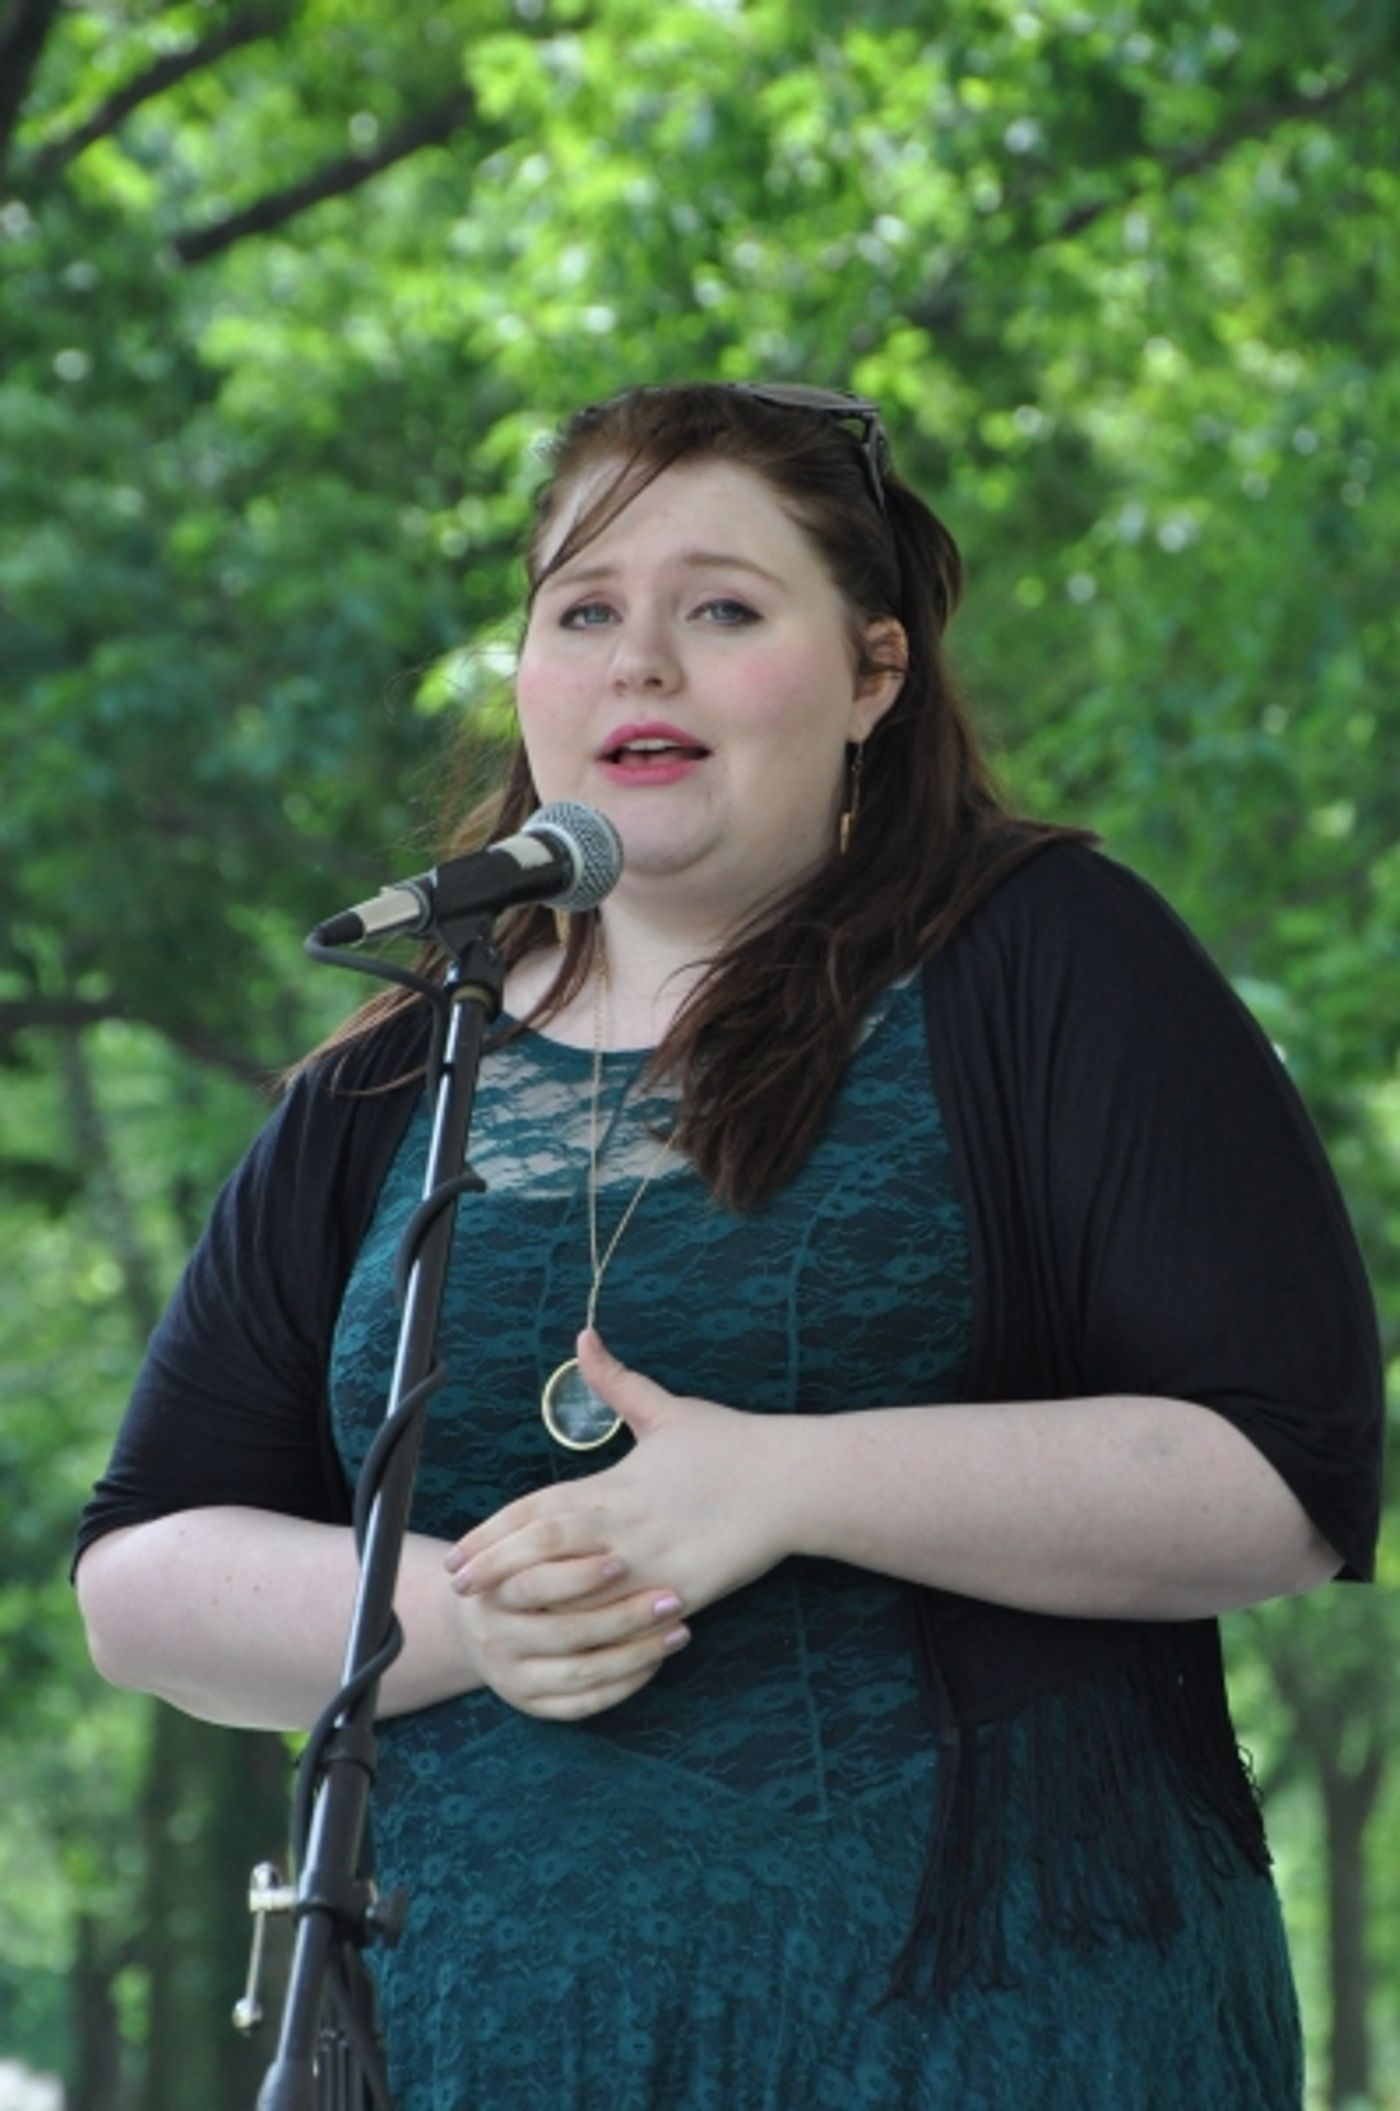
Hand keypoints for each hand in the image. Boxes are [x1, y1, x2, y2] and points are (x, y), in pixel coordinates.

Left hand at [445, 1330, 788, 1642]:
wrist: (792, 1483)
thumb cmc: (730, 1444)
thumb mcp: (668, 1410)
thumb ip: (617, 1383)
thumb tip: (583, 1339)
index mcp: (614, 1484)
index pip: (536, 1510)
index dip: (492, 1533)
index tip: (458, 1552)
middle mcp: (624, 1526)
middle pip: (543, 1552)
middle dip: (496, 1569)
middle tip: (458, 1587)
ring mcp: (651, 1564)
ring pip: (577, 1595)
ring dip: (534, 1607)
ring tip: (495, 1622)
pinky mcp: (679, 1594)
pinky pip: (625, 1622)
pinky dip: (592, 1632)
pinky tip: (564, 1646)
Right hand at [451, 1555, 691, 1721]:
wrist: (481, 1624)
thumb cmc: (515, 1569)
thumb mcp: (515, 1543)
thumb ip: (544, 1531)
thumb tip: (603, 1509)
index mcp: (491, 1594)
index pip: (534, 1585)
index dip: (578, 1576)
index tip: (624, 1562)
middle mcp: (497, 1642)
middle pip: (566, 1633)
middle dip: (624, 1617)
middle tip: (673, 1599)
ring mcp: (514, 1680)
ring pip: (583, 1673)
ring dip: (638, 1653)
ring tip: (680, 1630)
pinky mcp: (533, 1706)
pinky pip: (585, 1704)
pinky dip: (625, 1684)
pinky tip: (656, 1660)